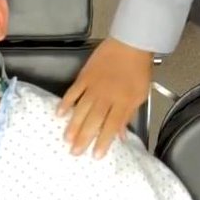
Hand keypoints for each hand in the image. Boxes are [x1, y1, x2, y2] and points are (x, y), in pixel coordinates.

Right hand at [58, 37, 152, 157]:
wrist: (130, 44)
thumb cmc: (138, 70)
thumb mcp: (140, 95)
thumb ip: (128, 115)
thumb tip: (120, 136)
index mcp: (123, 102)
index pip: (111, 126)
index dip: (103, 141)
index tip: (96, 155)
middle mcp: (107, 97)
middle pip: (94, 121)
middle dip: (84, 138)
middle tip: (75, 152)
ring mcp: (94, 86)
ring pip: (81, 109)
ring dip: (73, 125)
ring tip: (66, 139)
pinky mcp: (84, 76)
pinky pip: (73, 92)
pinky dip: (65, 103)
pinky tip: (59, 114)